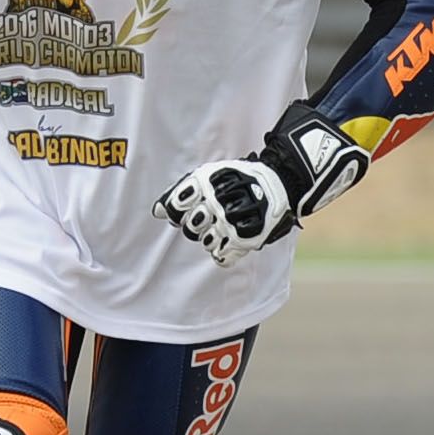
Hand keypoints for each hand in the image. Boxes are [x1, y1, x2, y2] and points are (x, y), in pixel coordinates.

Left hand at [153, 156, 294, 266]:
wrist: (277, 182)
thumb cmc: (234, 181)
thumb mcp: (207, 177)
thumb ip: (179, 193)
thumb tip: (156, 212)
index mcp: (206, 184)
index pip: (176, 207)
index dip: (178, 211)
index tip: (188, 208)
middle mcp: (217, 202)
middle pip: (190, 228)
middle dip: (195, 226)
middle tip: (209, 217)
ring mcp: (232, 221)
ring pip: (206, 243)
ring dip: (212, 238)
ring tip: (223, 226)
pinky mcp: (246, 238)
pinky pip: (221, 257)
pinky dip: (224, 252)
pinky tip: (230, 239)